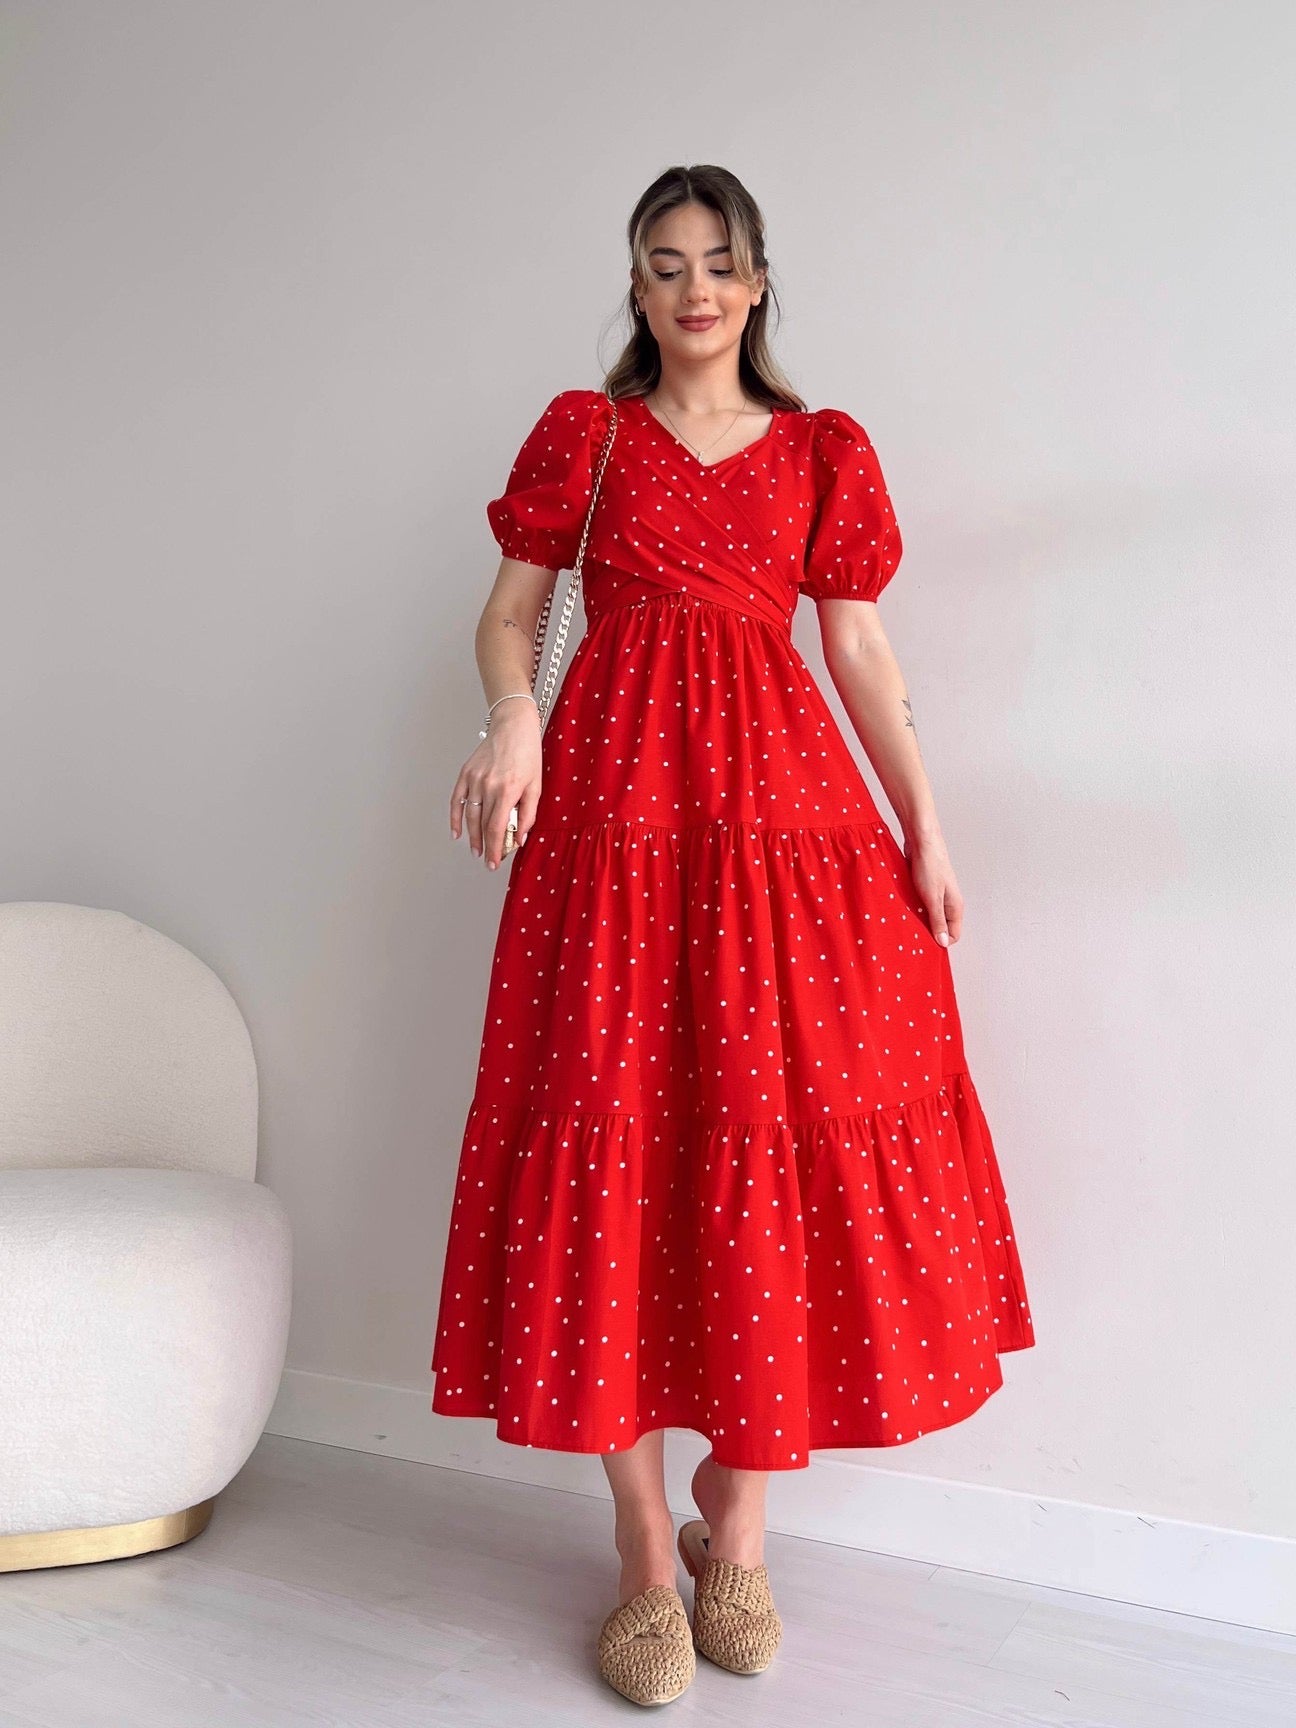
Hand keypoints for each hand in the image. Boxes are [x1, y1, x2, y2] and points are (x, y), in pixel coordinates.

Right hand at [450, 707, 541, 870]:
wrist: (513, 725)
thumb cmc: (528, 753)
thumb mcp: (536, 785)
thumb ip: (528, 813)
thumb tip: (520, 837)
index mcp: (508, 790)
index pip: (497, 828)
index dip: (495, 849)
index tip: (495, 863)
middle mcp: (489, 786)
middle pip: (483, 825)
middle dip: (486, 846)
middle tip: (488, 861)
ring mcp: (475, 779)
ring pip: (470, 816)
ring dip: (472, 836)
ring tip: (476, 850)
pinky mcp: (466, 773)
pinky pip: (457, 800)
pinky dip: (455, 817)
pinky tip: (457, 832)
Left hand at [903, 830, 962, 946]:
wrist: (921, 841)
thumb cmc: (930, 865)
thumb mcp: (932, 898)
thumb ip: (937, 921)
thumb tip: (943, 943)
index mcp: (955, 906)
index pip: (953, 935)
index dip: (940, 942)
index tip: (924, 945)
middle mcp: (949, 902)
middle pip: (941, 927)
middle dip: (928, 933)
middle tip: (911, 936)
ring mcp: (937, 895)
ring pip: (930, 916)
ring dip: (919, 920)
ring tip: (906, 922)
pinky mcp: (925, 888)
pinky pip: (921, 905)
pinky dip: (913, 909)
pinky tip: (903, 909)